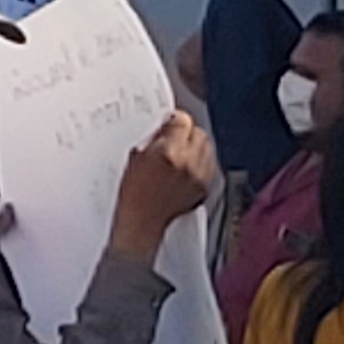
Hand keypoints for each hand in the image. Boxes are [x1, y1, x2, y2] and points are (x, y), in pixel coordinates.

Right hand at [111, 110, 218, 254]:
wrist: (142, 223)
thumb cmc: (134, 196)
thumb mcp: (135, 158)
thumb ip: (154, 139)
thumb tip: (166, 127)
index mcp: (168, 153)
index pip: (182, 120)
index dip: (174, 120)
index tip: (169, 123)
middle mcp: (188, 164)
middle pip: (198, 133)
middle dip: (187, 133)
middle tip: (174, 138)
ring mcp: (198, 177)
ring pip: (207, 148)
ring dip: (195, 147)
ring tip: (181, 154)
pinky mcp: (204, 188)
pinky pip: (209, 165)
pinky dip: (201, 163)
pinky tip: (187, 168)